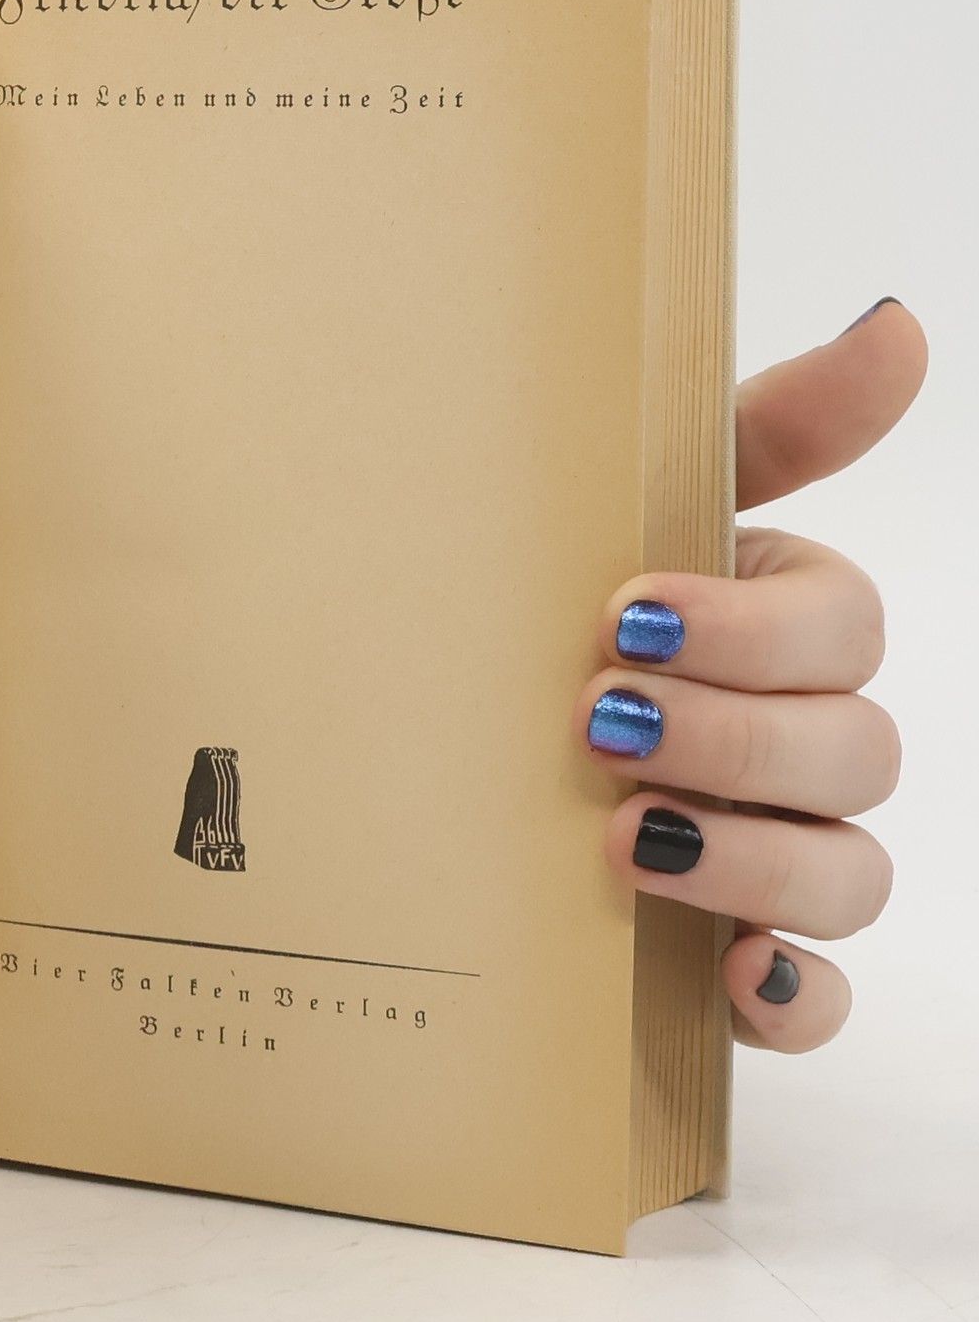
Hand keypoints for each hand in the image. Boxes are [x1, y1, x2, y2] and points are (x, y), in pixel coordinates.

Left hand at [576, 298, 927, 1051]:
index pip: (843, 625)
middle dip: (734, 737)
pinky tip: (728, 979)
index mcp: (775, 627)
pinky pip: (814, 1001)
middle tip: (599, 724)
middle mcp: (794, 743)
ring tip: (623, 840)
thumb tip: (903, 319)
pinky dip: (787, 997)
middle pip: (854, 751)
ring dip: (751, 860)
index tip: (623, 615)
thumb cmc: (541, 605)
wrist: (418, 740)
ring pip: (848, 874)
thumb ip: (766, 427)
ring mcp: (776, 857)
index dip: (754, 627)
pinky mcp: (736, 960)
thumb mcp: (621, 503)